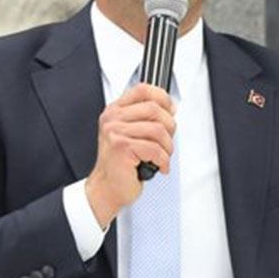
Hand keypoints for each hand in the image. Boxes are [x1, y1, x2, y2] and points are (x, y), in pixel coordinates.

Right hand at [84, 83, 175, 227]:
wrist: (107, 188)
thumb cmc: (120, 164)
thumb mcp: (129, 134)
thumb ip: (144, 118)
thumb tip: (170, 108)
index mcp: (115, 111)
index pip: (142, 89)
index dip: (162, 97)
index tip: (171, 110)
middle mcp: (113, 119)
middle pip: (154, 109)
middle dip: (169, 127)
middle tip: (167, 141)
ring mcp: (116, 132)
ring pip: (158, 130)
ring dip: (167, 147)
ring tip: (163, 157)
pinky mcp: (122, 148)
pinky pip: (155, 149)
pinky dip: (163, 161)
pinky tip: (159, 166)